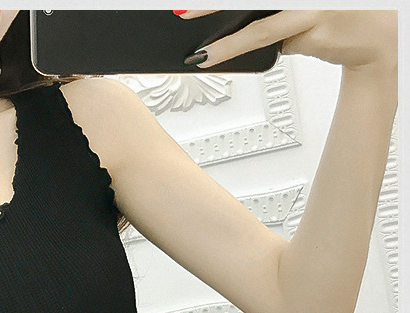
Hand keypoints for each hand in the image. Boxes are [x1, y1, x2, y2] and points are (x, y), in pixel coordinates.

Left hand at [177, 10, 397, 74]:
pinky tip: (224, 56)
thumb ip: (276, 9)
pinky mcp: (315, 29)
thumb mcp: (305, 6)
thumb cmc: (342, 14)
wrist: (381, 37)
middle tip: (183, 12)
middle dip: (214, 5)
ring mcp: (312, 5)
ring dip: (226, 43)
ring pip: (260, 24)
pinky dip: (245, 50)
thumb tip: (237, 25)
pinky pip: (271, 43)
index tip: (193, 2)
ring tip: (202, 54)